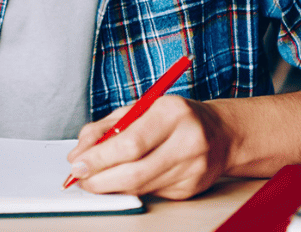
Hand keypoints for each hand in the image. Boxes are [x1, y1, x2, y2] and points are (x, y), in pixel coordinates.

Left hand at [65, 95, 233, 198]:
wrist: (222, 133)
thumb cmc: (175, 117)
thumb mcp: (140, 108)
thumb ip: (106, 127)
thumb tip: (79, 154)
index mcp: (172, 113)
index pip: (130, 143)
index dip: (99, 158)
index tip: (78, 164)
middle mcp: (187, 141)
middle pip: (135, 172)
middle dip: (100, 179)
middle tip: (81, 179)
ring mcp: (193, 169)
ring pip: (141, 187)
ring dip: (111, 186)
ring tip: (95, 179)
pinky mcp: (191, 188)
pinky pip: (151, 192)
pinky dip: (132, 187)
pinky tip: (125, 178)